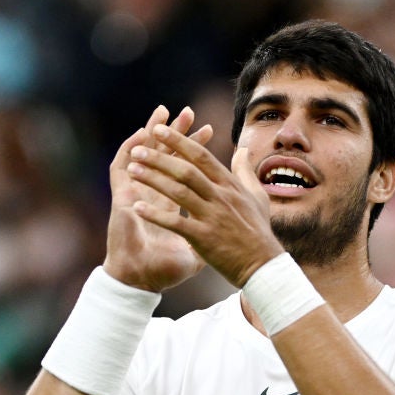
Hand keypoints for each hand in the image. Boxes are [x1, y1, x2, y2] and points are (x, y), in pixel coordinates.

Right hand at [103, 106, 212, 290]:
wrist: (141, 282)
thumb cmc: (165, 270)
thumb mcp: (197, 250)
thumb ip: (211, 235)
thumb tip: (232, 232)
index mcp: (171, 202)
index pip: (185, 168)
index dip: (196, 149)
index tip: (211, 130)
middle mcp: (152, 194)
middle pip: (165, 156)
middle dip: (177, 134)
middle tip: (188, 112)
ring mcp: (135, 194)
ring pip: (142, 156)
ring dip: (151, 134)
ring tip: (162, 113)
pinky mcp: (120, 199)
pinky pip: (119, 169)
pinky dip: (126, 151)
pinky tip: (137, 136)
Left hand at [125, 124, 283, 286]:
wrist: (262, 266)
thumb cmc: (258, 231)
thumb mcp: (257, 197)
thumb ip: (245, 172)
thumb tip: (241, 149)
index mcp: (230, 186)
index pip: (201, 157)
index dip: (179, 141)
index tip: (159, 129)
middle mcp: (220, 197)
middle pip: (186, 170)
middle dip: (160, 157)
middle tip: (138, 148)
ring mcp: (212, 217)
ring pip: (179, 192)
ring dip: (153, 179)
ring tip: (132, 169)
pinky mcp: (204, 239)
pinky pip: (176, 223)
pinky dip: (156, 215)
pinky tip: (137, 207)